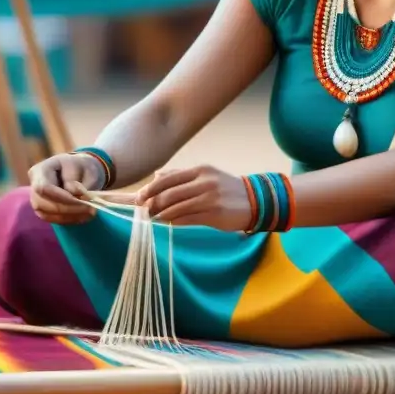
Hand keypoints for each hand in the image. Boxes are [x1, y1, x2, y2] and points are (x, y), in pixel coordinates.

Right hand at [28, 152, 105, 224]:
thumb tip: (72, 192)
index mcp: (41, 170)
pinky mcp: (45, 211)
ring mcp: (37, 200)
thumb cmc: (82, 167)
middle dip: (68, 209)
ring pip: (48, 214)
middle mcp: (34, 186)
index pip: (44, 187)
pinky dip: (70, 219)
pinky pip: (54, 220)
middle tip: (91, 209)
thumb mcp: (84, 166)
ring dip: (70, 216)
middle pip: (42, 203)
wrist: (82, 172)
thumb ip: (76, 179)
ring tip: (90, 212)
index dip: (61, 197)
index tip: (81, 200)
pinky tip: (84, 216)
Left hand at [135, 165, 250, 230]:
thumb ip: (181, 176)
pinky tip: (168, 223)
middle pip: (170, 193)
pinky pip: (187, 219)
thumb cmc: (226, 189)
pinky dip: (174, 221)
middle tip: (144, 211)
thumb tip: (156, 176)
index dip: (151, 189)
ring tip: (154, 218)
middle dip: (153, 203)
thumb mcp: (206, 176)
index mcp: (201, 171)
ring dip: (161, 214)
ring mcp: (210, 198)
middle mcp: (204, 182)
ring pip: (176, 207)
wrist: (254, 201)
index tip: (139, 197)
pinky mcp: (215, 214)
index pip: (169, 178)